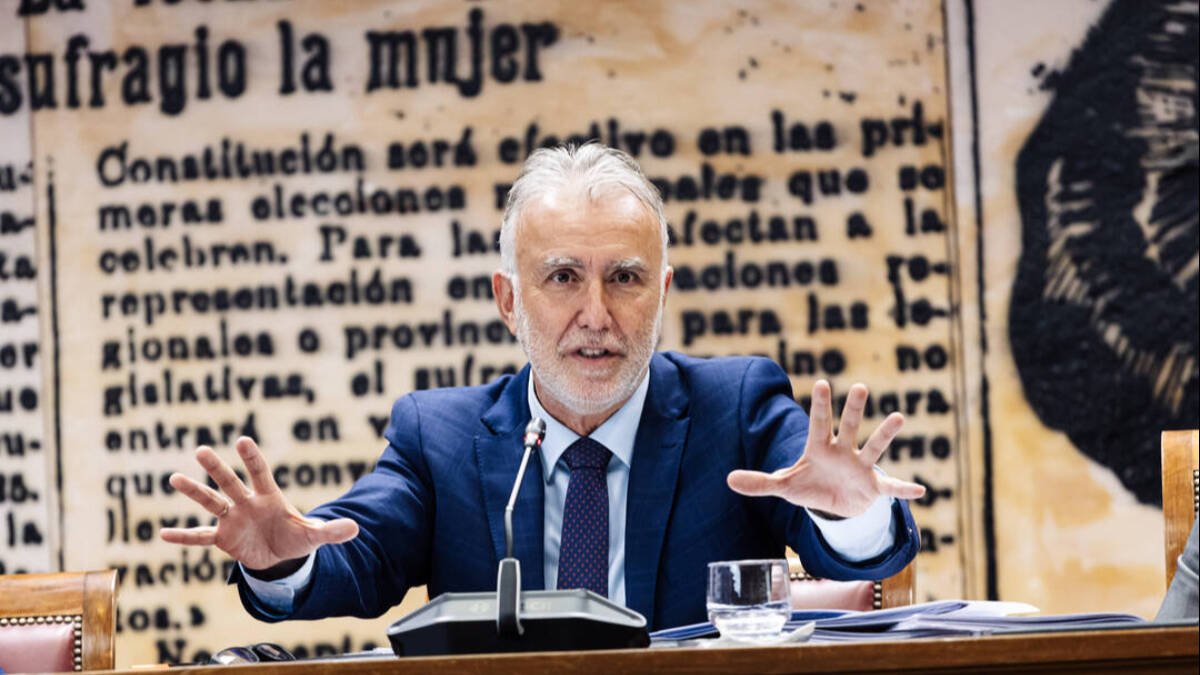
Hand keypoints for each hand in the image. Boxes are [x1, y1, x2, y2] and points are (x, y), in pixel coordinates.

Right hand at [160, 436, 358, 570]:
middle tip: (201, 450)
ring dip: (194, 491)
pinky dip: (184, 536)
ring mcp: (232, 519)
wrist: (280, 557)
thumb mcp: (314, 536)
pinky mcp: (223, 538)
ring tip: (174, 478)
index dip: (252, 458)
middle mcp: (247, 503)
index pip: (260, 473)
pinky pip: (200, 537)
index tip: (242, 440)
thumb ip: (331, 531)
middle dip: (217, 468)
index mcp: (269, 497)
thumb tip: (356, 529)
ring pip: (210, 502)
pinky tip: (163, 534)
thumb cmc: (296, 537)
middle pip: (230, 482)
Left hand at [726, 380, 925, 517]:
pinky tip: (920, 490)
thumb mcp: (784, 486)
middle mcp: (843, 451)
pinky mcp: (873, 488)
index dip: (818, 405)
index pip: (817, 423)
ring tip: (898, 416)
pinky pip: (890, 488)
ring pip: (874, 447)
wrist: (834, 505)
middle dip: (852, 409)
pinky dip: (904, 490)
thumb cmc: (810, 486)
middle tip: (859, 386)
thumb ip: (760, 482)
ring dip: (885, 433)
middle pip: (848, 426)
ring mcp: (860, 467)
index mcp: (819, 448)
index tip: (819, 382)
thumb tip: (729, 480)